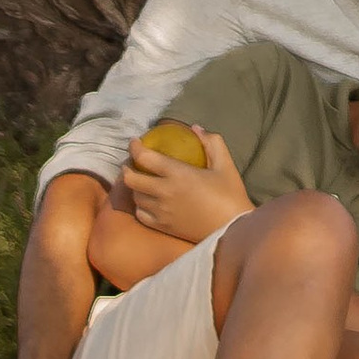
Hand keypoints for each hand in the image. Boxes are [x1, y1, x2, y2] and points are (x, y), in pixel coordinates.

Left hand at [124, 126, 255, 245]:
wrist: (232, 230)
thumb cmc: (230, 195)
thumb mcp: (225, 164)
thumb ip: (211, 142)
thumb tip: (195, 128)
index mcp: (178, 174)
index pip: (145, 157)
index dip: (135, 147)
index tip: (135, 142)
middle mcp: (164, 193)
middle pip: (131, 179)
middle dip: (126, 167)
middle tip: (131, 161)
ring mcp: (161, 212)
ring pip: (135, 197)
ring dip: (133, 186)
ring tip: (139, 179)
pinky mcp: (162, 227)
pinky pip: (141, 214)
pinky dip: (139, 205)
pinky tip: (146, 200)